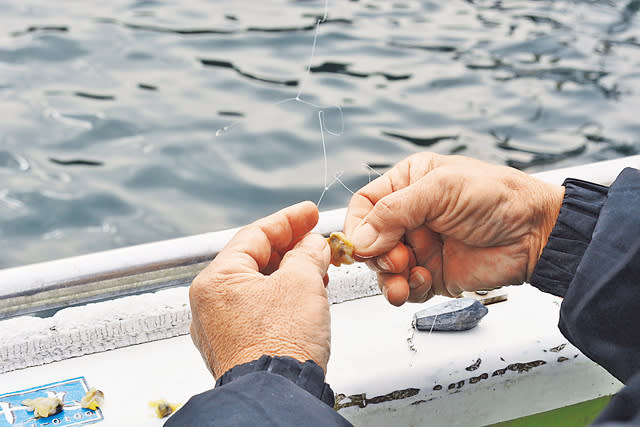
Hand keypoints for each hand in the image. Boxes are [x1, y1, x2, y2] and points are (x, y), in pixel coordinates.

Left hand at [189, 201, 330, 377]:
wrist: (278, 393)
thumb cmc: (280, 345)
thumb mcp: (302, 281)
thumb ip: (308, 252)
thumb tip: (313, 245)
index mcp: (216, 280)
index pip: (255, 235)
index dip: (288, 220)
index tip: (308, 213)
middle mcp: (210, 303)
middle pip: (255, 260)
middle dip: (291, 249)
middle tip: (316, 241)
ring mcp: (219, 328)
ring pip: (258, 286)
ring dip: (290, 274)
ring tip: (318, 271)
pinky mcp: (235, 347)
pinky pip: (258, 310)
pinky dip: (282, 299)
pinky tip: (303, 299)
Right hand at [344, 153, 564, 305]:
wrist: (537, 235)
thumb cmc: (497, 198)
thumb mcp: (441, 190)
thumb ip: (395, 211)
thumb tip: (360, 241)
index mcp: (409, 184)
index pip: (365, 205)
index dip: (357, 226)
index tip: (359, 245)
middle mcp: (411, 215)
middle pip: (370, 241)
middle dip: (378, 255)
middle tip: (397, 259)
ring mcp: (420, 246)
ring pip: (383, 268)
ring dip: (389, 278)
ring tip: (407, 277)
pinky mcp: (432, 273)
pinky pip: (405, 287)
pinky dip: (408, 289)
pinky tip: (425, 280)